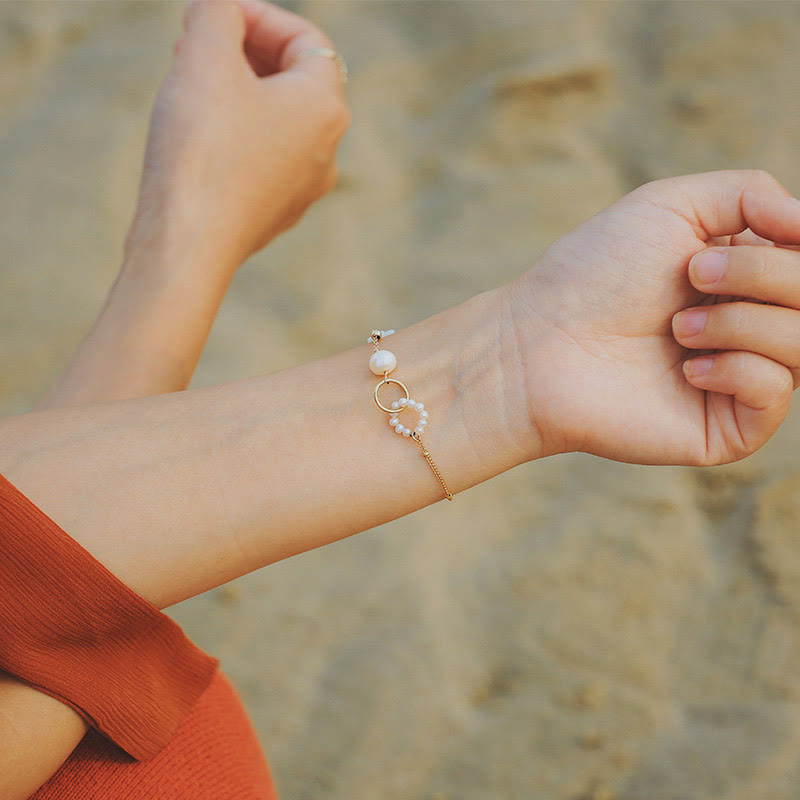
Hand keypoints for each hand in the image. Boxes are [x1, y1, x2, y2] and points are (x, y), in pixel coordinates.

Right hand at [125, 0, 348, 274]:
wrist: (189, 243)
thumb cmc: (203, 149)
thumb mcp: (205, 58)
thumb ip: (217, 14)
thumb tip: (222, 7)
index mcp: (326, 108)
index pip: (308, 40)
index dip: (260, 16)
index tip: (216, 14)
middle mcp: (327, 151)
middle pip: (296, 82)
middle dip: (248, 52)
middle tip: (198, 43)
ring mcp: (304, 188)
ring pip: (278, 123)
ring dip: (239, 93)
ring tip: (192, 82)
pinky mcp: (275, 214)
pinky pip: (263, 160)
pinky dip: (237, 135)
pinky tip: (199, 135)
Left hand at [505, 169, 799, 465]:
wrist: (540, 341)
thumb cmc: (594, 272)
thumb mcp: (671, 205)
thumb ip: (751, 195)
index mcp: (744, 277)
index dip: (788, 245)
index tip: (718, 244)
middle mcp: (750, 326)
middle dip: (759, 275)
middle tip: (689, 275)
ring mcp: (741, 379)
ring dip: (741, 323)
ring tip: (676, 328)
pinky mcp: (726, 428)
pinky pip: (776, 394)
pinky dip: (739, 370)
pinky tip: (687, 370)